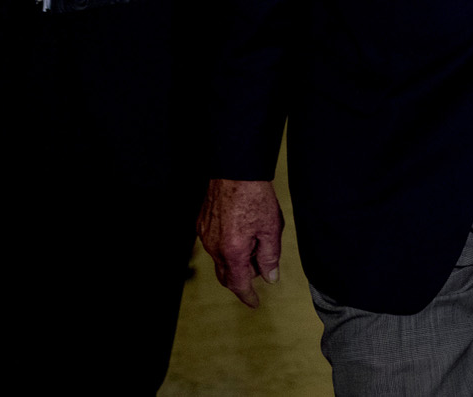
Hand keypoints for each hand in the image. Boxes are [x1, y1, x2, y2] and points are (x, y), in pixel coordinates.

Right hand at [198, 178, 283, 307]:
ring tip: (254, 240)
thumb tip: (270, 278)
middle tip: (259, 270)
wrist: (235, 170)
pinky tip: (241, 230)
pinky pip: (214, 243)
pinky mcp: (201, 224)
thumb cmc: (254, 195)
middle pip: (226, 274)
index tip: (254, 303)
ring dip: (236, 259)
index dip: (247, 296)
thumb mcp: (271, 228)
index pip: (238, 284)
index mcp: (232, 251)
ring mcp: (205, 235)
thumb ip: (270, 257)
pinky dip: (227, 246)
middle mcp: (214, 246)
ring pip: (220, 258)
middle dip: (242, 278)